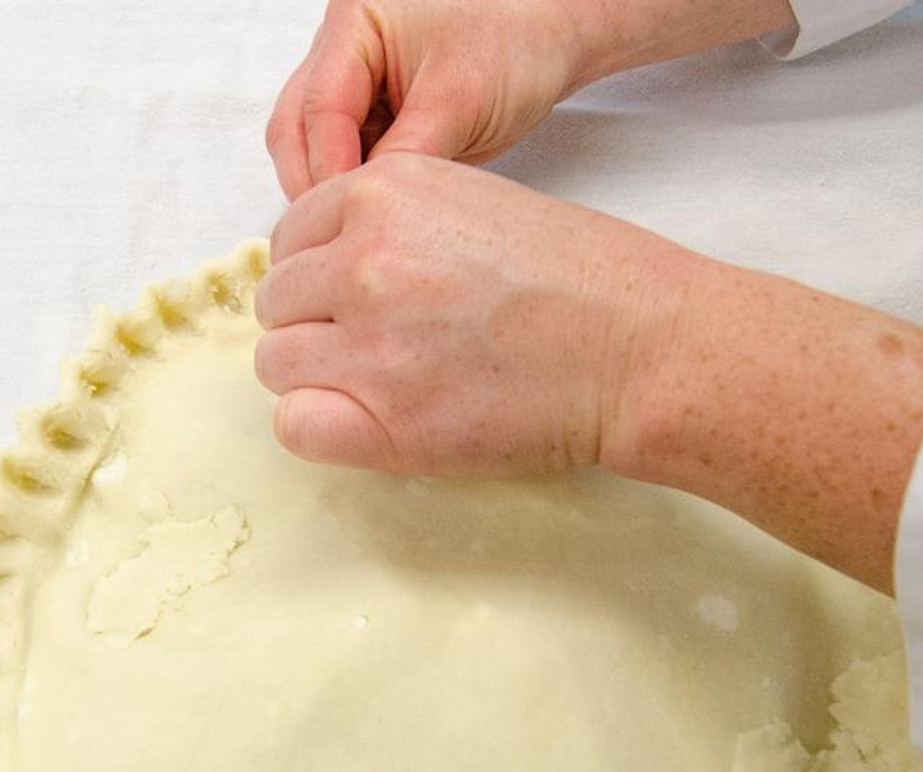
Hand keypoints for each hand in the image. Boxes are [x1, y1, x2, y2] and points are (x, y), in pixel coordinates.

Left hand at [254, 153, 922, 594]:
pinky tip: (373, 427)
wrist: (644, 348)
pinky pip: (295, 424)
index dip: (322, 275)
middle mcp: (362, 256)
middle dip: (319, 326)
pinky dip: (322, 429)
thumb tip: (336, 270)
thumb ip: (399, 227)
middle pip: (279, 300)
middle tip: (383, 353)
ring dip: (321, 378)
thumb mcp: (478, 206)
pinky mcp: (383, 416)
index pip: (294, 236)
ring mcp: (367, 338)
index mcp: (386, 191)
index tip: (358, 304)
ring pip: (279, 363)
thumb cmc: (586, 282)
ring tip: (390, 391)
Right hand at [266, 0, 579, 199]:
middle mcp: (341, 49)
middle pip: (296, 128)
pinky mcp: (374, 112)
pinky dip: (356, 188)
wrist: (551, 36)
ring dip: (333, 190)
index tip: (343, 221)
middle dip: (313, 184)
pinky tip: (379, 216)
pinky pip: (348, 156)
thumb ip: (407, 155)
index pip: (317, 109)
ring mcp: (354, 82)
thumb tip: (365, 210)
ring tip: (362, 230)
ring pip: (314, 146)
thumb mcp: (460, 101)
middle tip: (339, 236)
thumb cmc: (516, 40)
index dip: (327, 171)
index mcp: (353, 24)